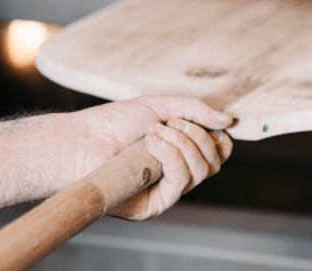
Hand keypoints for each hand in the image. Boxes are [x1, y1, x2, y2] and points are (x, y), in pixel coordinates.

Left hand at [61, 96, 233, 219]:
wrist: (81, 140)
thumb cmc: (114, 122)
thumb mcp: (160, 106)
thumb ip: (196, 110)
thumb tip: (229, 121)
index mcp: (182, 152)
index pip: (219, 152)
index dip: (219, 137)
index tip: (202, 121)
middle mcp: (178, 174)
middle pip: (215, 162)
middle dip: (197, 136)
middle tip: (170, 122)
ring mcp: (167, 191)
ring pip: (201, 172)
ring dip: (182, 144)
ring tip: (155, 131)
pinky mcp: (155, 205)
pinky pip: (181, 182)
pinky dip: (172, 157)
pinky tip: (152, 143)